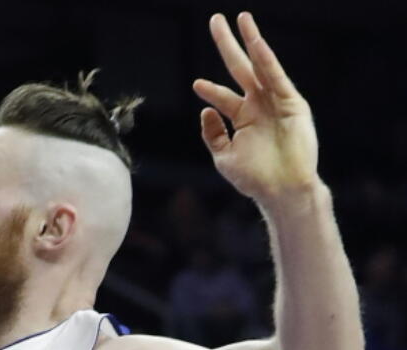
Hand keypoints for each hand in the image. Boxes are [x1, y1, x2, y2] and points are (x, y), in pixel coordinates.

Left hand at [193, 13, 319, 201]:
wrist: (281, 191)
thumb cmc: (255, 178)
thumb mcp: (224, 157)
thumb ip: (213, 134)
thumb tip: (204, 111)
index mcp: (244, 118)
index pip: (223, 97)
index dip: (210, 90)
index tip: (197, 84)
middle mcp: (260, 105)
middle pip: (240, 69)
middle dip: (228, 45)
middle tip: (215, 20)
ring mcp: (276, 102)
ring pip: (260, 65)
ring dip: (251, 41)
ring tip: (241, 18)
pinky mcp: (292, 103)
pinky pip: (277, 77)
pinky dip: (266, 61)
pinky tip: (256, 43)